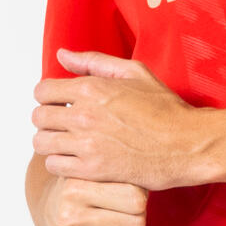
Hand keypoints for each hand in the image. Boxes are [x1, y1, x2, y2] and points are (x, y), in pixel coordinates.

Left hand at [31, 49, 207, 189]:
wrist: (186, 145)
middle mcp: (84, 115)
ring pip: (42, 143)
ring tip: (66, 144)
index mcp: (91, 88)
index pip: (42, 91)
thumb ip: (93, 62)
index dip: (48, 97)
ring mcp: (87, 144)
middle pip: (38, 118)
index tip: (60, 105)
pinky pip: (54, 166)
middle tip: (63, 126)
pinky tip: (75, 160)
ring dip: (50, 143)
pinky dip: (60, 164)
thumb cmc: (165, 109)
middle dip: (47, 120)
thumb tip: (63, 55)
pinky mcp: (93, 170)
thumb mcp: (134, 73)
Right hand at [38, 174, 147, 225]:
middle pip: (136, 223)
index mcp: (75, 187)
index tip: (131, 194)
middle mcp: (68, 215)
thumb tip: (150, 184)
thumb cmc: (85, 186)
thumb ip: (121, 173)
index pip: (135, 198)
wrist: (49, 209)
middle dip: (137, 217)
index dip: (140, 197)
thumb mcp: (97, 171)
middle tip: (125, 213)